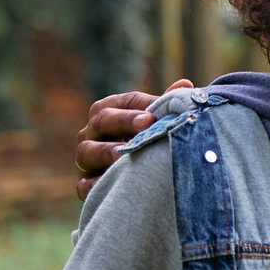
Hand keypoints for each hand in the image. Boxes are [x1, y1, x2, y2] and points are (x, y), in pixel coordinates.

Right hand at [74, 82, 186, 198]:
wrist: (139, 181)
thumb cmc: (148, 143)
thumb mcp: (157, 125)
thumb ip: (167, 107)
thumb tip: (185, 85)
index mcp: (109, 111)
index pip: (123, 102)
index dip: (139, 106)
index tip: (154, 113)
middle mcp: (92, 132)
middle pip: (102, 120)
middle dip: (124, 120)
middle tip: (146, 123)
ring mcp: (86, 159)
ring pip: (86, 151)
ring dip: (106, 151)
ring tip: (123, 153)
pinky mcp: (85, 185)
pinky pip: (84, 184)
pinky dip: (95, 183)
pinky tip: (112, 182)